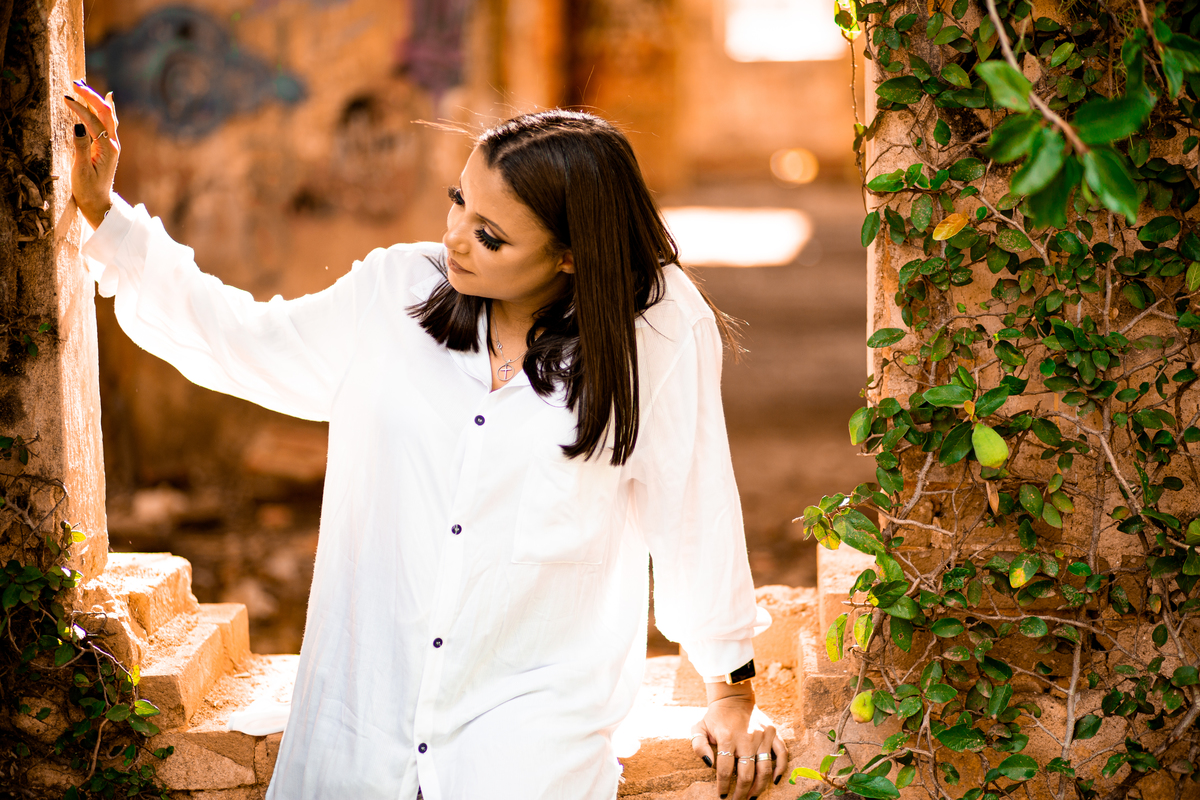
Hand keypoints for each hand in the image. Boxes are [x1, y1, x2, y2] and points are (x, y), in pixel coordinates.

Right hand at [63, 81, 119, 228]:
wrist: (98, 203)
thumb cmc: (88, 189)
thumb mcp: (81, 170)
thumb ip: (81, 147)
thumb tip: (78, 125)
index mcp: (107, 149)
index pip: (94, 122)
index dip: (80, 109)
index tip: (65, 98)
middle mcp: (113, 144)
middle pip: (105, 114)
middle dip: (91, 97)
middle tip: (76, 83)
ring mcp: (112, 144)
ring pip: (107, 116)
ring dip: (96, 100)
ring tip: (83, 85)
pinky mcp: (107, 146)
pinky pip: (107, 123)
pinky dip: (104, 109)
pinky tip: (105, 99)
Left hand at [691, 686, 787, 798]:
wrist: (734, 697)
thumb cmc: (715, 717)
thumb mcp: (699, 728)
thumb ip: (699, 746)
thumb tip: (709, 764)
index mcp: (727, 737)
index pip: (725, 769)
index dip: (723, 785)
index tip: (722, 795)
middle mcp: (746, 737)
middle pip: (747, 774)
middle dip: (742, 792)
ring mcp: (762, 735)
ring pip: (765, 769)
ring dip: (759, 787)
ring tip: (752, 796)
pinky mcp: (773, 732)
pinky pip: (782, 754)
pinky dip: (780, 769)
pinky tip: (774, 781)